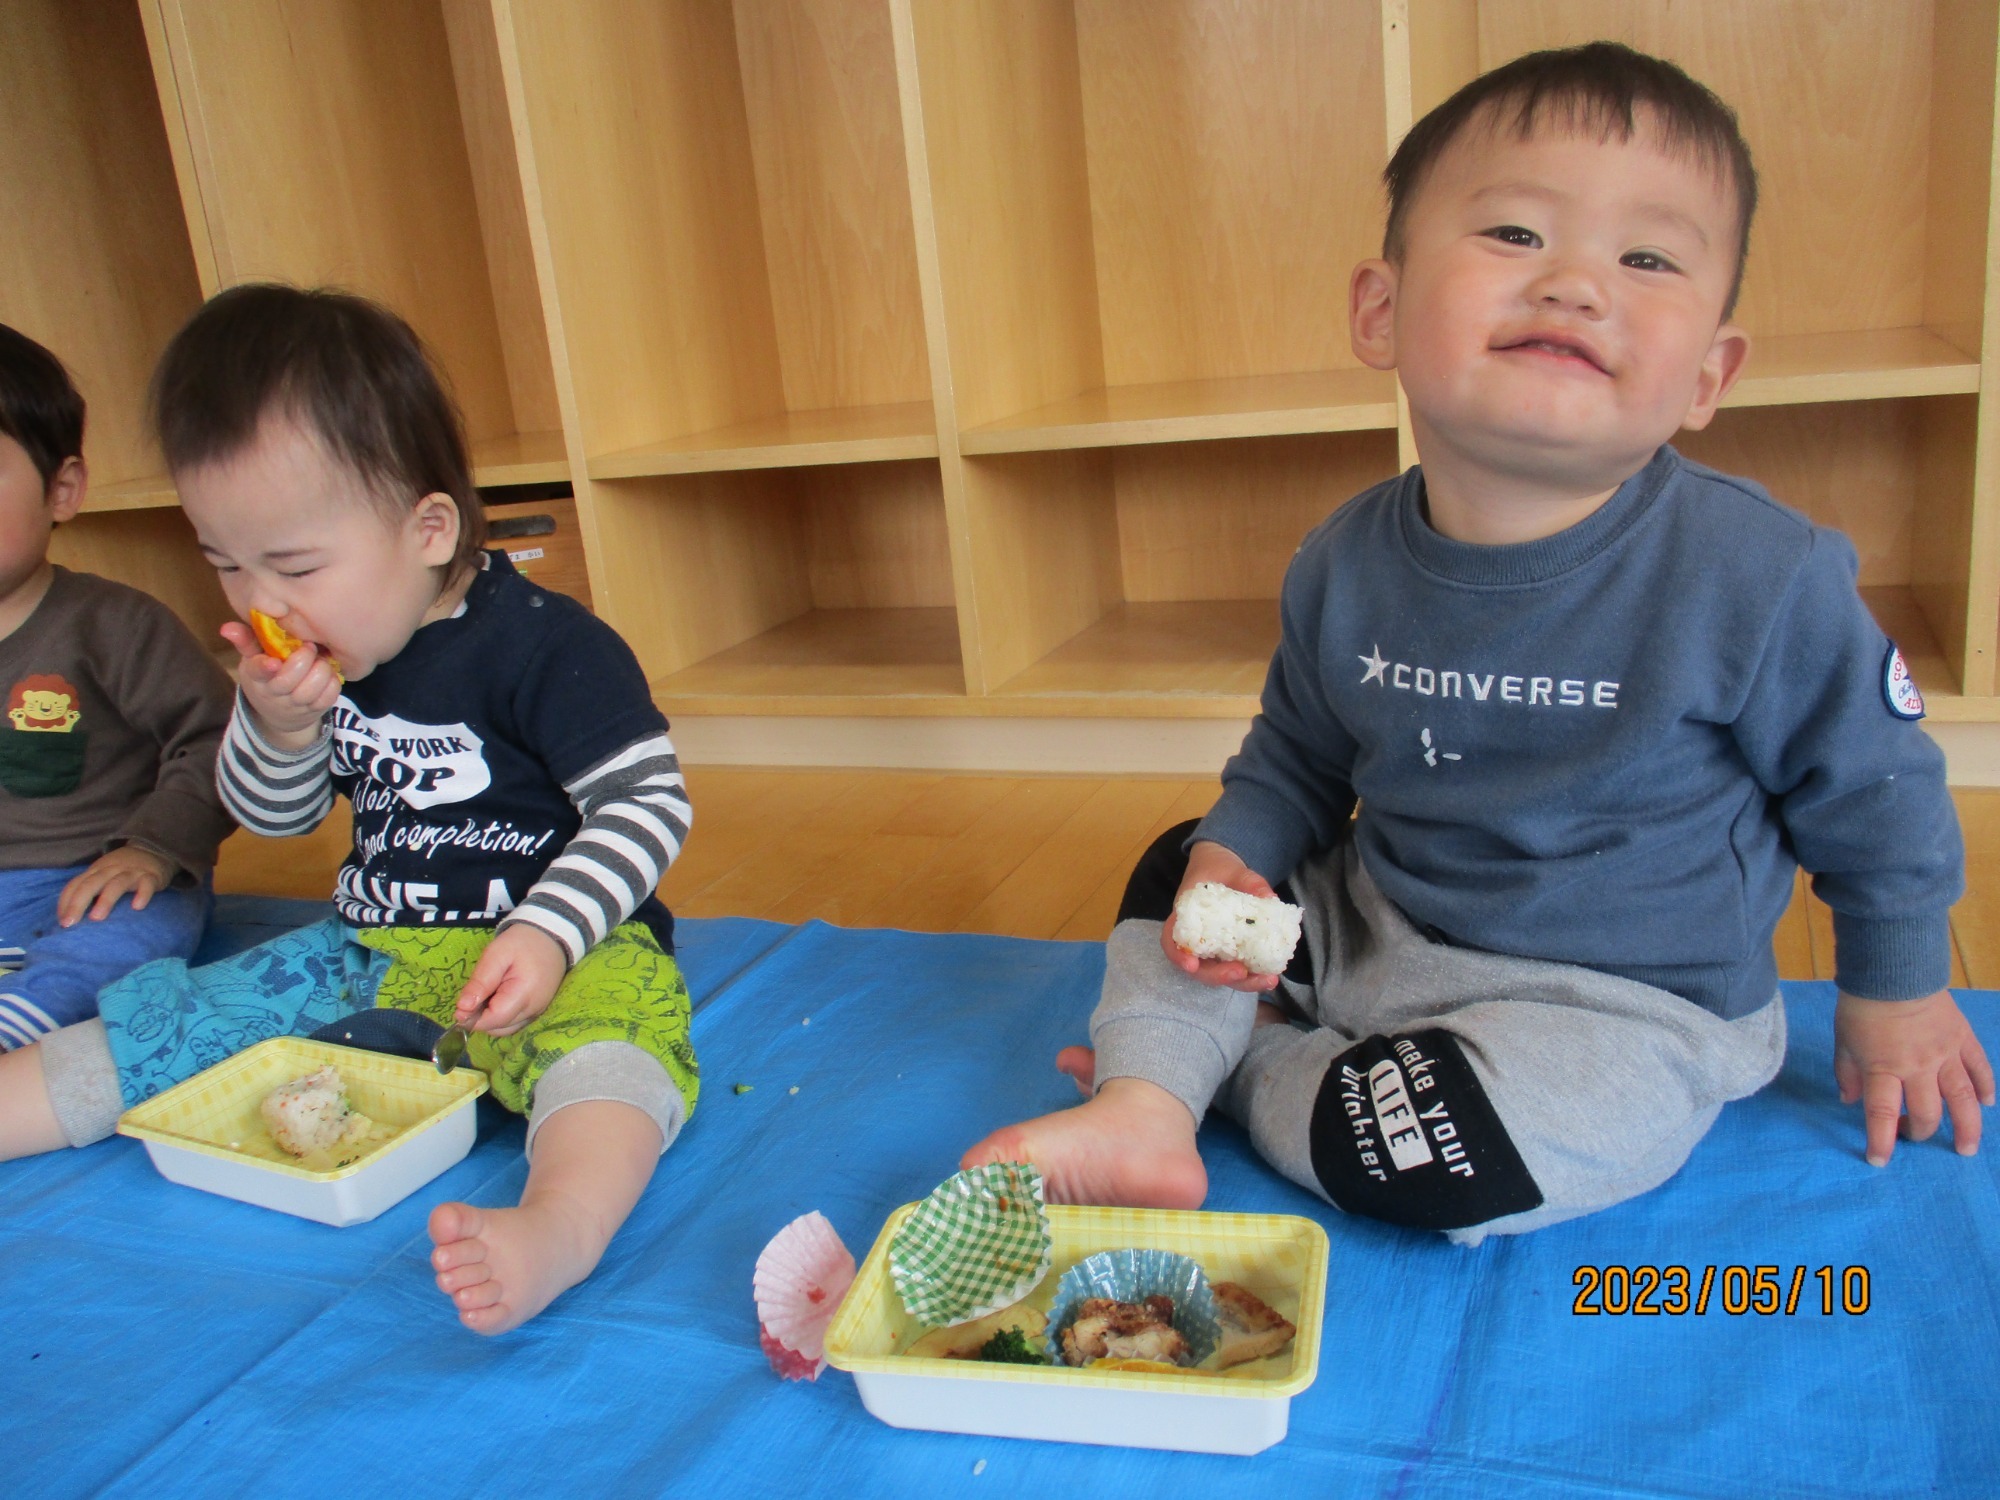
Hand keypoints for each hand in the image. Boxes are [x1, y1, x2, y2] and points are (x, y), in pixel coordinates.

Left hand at [57, 846, 175, 925]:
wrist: (152, 851)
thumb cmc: (122, 870)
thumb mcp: (102, 875)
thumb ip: (88, 891)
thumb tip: (69, 916)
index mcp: (95, 871)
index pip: (75, 885)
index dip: (65, 902)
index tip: (62, 923)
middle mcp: (110, 870)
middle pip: (91, 884)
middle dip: (77, 904)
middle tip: (69, 924)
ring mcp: (131, 872)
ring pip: (116, 884)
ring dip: (105, 900)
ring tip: (96, 918)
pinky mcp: (151, 877)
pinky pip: (146, 885)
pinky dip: (142, 894)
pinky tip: (137, 907)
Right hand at [220, 619, 339, 749]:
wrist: (280, 712)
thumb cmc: (268, 675)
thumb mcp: (253, 659)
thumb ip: (246, 641)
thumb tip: (227, 628)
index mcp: (257, 676)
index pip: (258, 672)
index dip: (266, 667)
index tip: (274, 661)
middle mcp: (275, 693)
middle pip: (289, 679)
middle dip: (304, 659)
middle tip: (309, 647)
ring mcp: (296, 704)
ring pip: (312, 688)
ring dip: (321, 670)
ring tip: (320, 659)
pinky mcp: (316, 709)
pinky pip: (329, 696)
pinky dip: (333, 682)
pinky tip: (328, 673)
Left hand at [454, 924, 568, 1036]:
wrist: (550, 937)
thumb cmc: (522, 942)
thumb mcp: (495, 955)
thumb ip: (480, 982)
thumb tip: (462, 1009)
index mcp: (524, 994)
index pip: (494, 1020)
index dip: (473, 1019)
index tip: (460, 1007)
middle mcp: (534, 1009)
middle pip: (499, 1028)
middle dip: (480, 1019)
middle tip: (473, 997)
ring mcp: (537, 1012)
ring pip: (506, 1029)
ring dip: (490, 1019)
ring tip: (486, 996)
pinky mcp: (537, 1011)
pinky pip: (514, 1023)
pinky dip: (501, 1017)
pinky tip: (497, 999)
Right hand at [1160, 840, 1282, 991]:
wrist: (1223, 868)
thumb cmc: (1219, 868)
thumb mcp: (1234, 869)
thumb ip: (1251, 883)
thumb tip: (1270, 899)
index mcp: (1185, 918)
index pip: (1171, 941)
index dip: (1178, 955)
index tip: (1191, 964)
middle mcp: (1196, 940)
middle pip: (1199, 967)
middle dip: (1219, 975)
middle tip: (1241, 973)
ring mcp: (1214, 949)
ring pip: (1221, 973)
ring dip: (1243, 982)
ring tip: (1268, 980)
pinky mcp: (1230, 953)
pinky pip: (1238, 969)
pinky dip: (1254, 976)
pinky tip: (1271, 975)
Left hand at [1834, 990, 1994, 1165]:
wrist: (1894, 970)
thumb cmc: (1862, 1006)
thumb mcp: (1843, 1040)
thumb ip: (1846, 1073)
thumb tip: (1849, 1101)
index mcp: (1883, 1068)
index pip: (1883, 1113)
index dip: (1881, 1140)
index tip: (1879, 1160)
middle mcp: (1918, 1067)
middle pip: (1927, 1112)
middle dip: (1920, 1132)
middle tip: (1914, 1137)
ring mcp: (1945, 1054)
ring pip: (1962, 1099)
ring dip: (1967, 1127)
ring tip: (1967, 1149)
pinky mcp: (1963, 1040)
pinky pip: (1979, 1069)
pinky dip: (1985, 1088)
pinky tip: (1985, 1104)